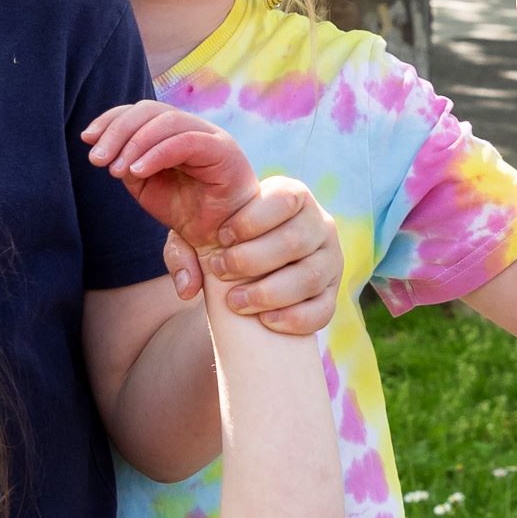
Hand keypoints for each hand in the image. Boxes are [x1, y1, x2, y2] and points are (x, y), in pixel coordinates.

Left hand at [86, 101, 261, 246]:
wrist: (220, 240)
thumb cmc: (186, 212)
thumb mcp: (146, 187)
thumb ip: (128, 165)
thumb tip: (106, 152)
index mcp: (174, 131)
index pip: (140, 111)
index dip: (111, 119)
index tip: (87, 138)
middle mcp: (193, 127)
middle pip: (149, 110)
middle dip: (117, 131)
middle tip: (97, 159)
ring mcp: (211, 135)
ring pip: (167, 121)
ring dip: (134, 143)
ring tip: (115, 170)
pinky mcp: (224, 150)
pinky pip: (186, 141)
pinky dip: (156, 153)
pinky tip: (137, 171)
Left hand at [164, 173, 342, 334]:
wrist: (247, 267)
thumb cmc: (224, 242)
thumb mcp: (200, 233)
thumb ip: (183, 249)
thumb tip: (188, 287)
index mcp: (294, 196)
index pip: (286, 199)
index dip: (251, 220)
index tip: (222, 238)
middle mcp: (319, 224)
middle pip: (295, 240)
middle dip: (251, 260)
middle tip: (220, 270)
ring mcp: (331, 260)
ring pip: (310, 277)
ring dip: (269, 292)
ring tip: (235, 301)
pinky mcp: (332, 294)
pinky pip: (323, 310)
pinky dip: (295, 318)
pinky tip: (265, 321)